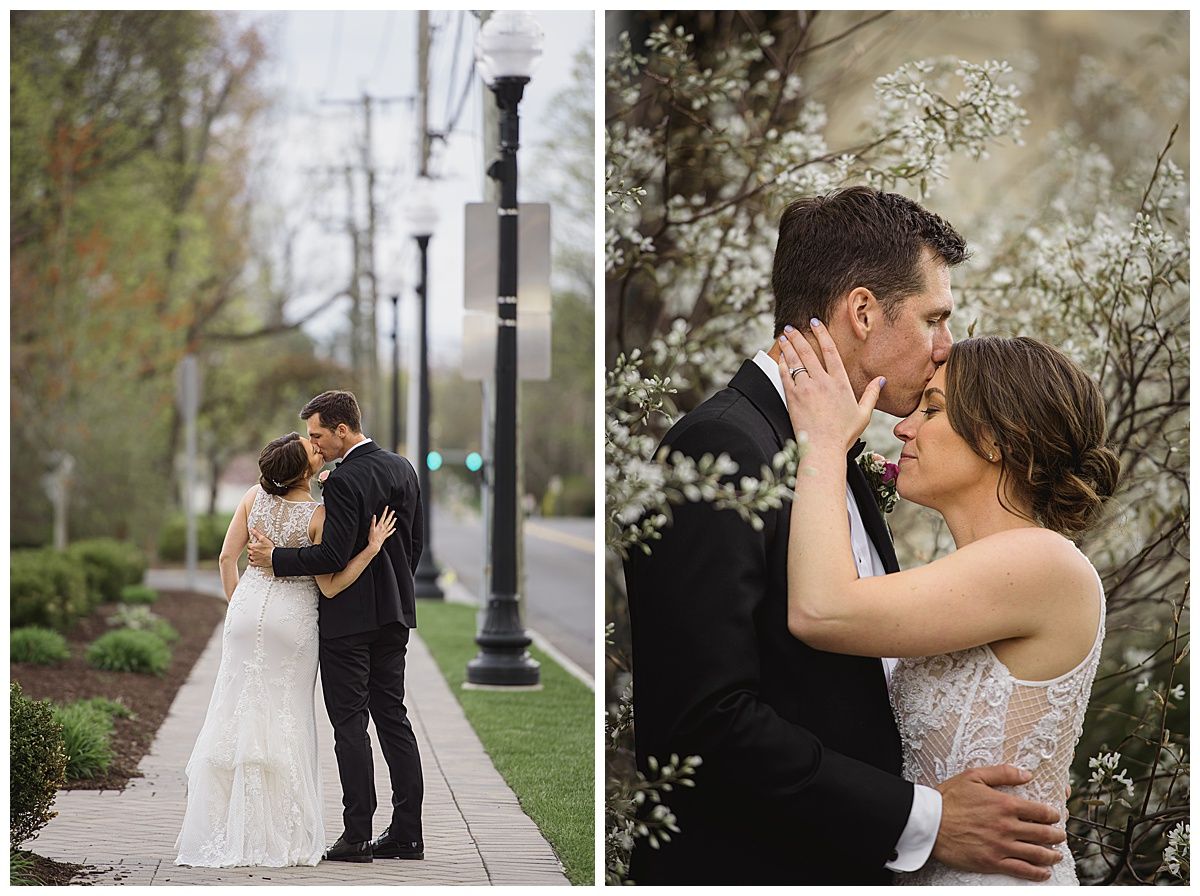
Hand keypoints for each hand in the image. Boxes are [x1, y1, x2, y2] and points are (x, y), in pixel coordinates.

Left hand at [247, 528, 275, 569]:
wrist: (274, 556)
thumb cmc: (269, 548)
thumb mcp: (263, 539)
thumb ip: (256, 534)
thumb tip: (251, 529)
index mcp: (253, 547)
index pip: (249, 545)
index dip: (252, 544)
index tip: (255, 544)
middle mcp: (252, 553)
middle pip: (248, 551)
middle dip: (251, 549)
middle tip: (256, 548)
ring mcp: (254, 559)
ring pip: (249, 556)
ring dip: (251, 555)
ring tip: (256, 553)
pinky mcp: (256, 563)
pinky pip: (251, 563)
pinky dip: (251, 561)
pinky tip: (254, 559)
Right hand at [367, 507, 396, 552]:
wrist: (374, 545)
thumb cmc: (372, 537)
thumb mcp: (371, 529)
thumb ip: (373, 522)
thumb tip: (374, 516)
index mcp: (380, 525)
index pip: (383, 517)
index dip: (385, 511)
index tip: (387, 507)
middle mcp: (384, 528)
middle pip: (388, 520)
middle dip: (390, 515)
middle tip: (393, 511)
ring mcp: (385, 532)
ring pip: (390, 525)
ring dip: (393, 521)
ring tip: (395, 518)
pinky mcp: (386, 536)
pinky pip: (390, 532)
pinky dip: (392, 530)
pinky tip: (394, 528)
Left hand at [777, 320, 883, 450]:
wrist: (823, 448)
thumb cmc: (844, 434)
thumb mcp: (863, 414)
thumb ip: (872, 394)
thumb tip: (881, 380)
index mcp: (840, 383)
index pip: (830, 351)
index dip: (822, 334)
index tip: (815, 323)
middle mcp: (822, 382)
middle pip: (808, 352)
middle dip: (798, 336)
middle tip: (791, 327)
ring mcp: (806, 389)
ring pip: (795, 362)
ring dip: (788, 347)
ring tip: (783, 337)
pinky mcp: (793, 398)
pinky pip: (785, 376)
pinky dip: (782, 365)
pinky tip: (780, 359)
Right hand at [932, 764, 1065, 881]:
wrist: (929, 823)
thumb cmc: (948, 798)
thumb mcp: (973, 776)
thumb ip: (1002, 773)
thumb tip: (1027, 773)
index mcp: (1005, 804)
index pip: (1041, 811)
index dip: (1053, 814)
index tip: (1055, 816)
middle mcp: (1008, 826)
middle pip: (1044, 833)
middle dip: (1057, 835)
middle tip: (1060, 835)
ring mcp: (1002, 846)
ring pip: (1037, 853)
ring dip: (1052, 854)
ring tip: (1056, 854)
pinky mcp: (993, 862)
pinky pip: (1022, 870)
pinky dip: (1038, 873)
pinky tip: (1044, 872)